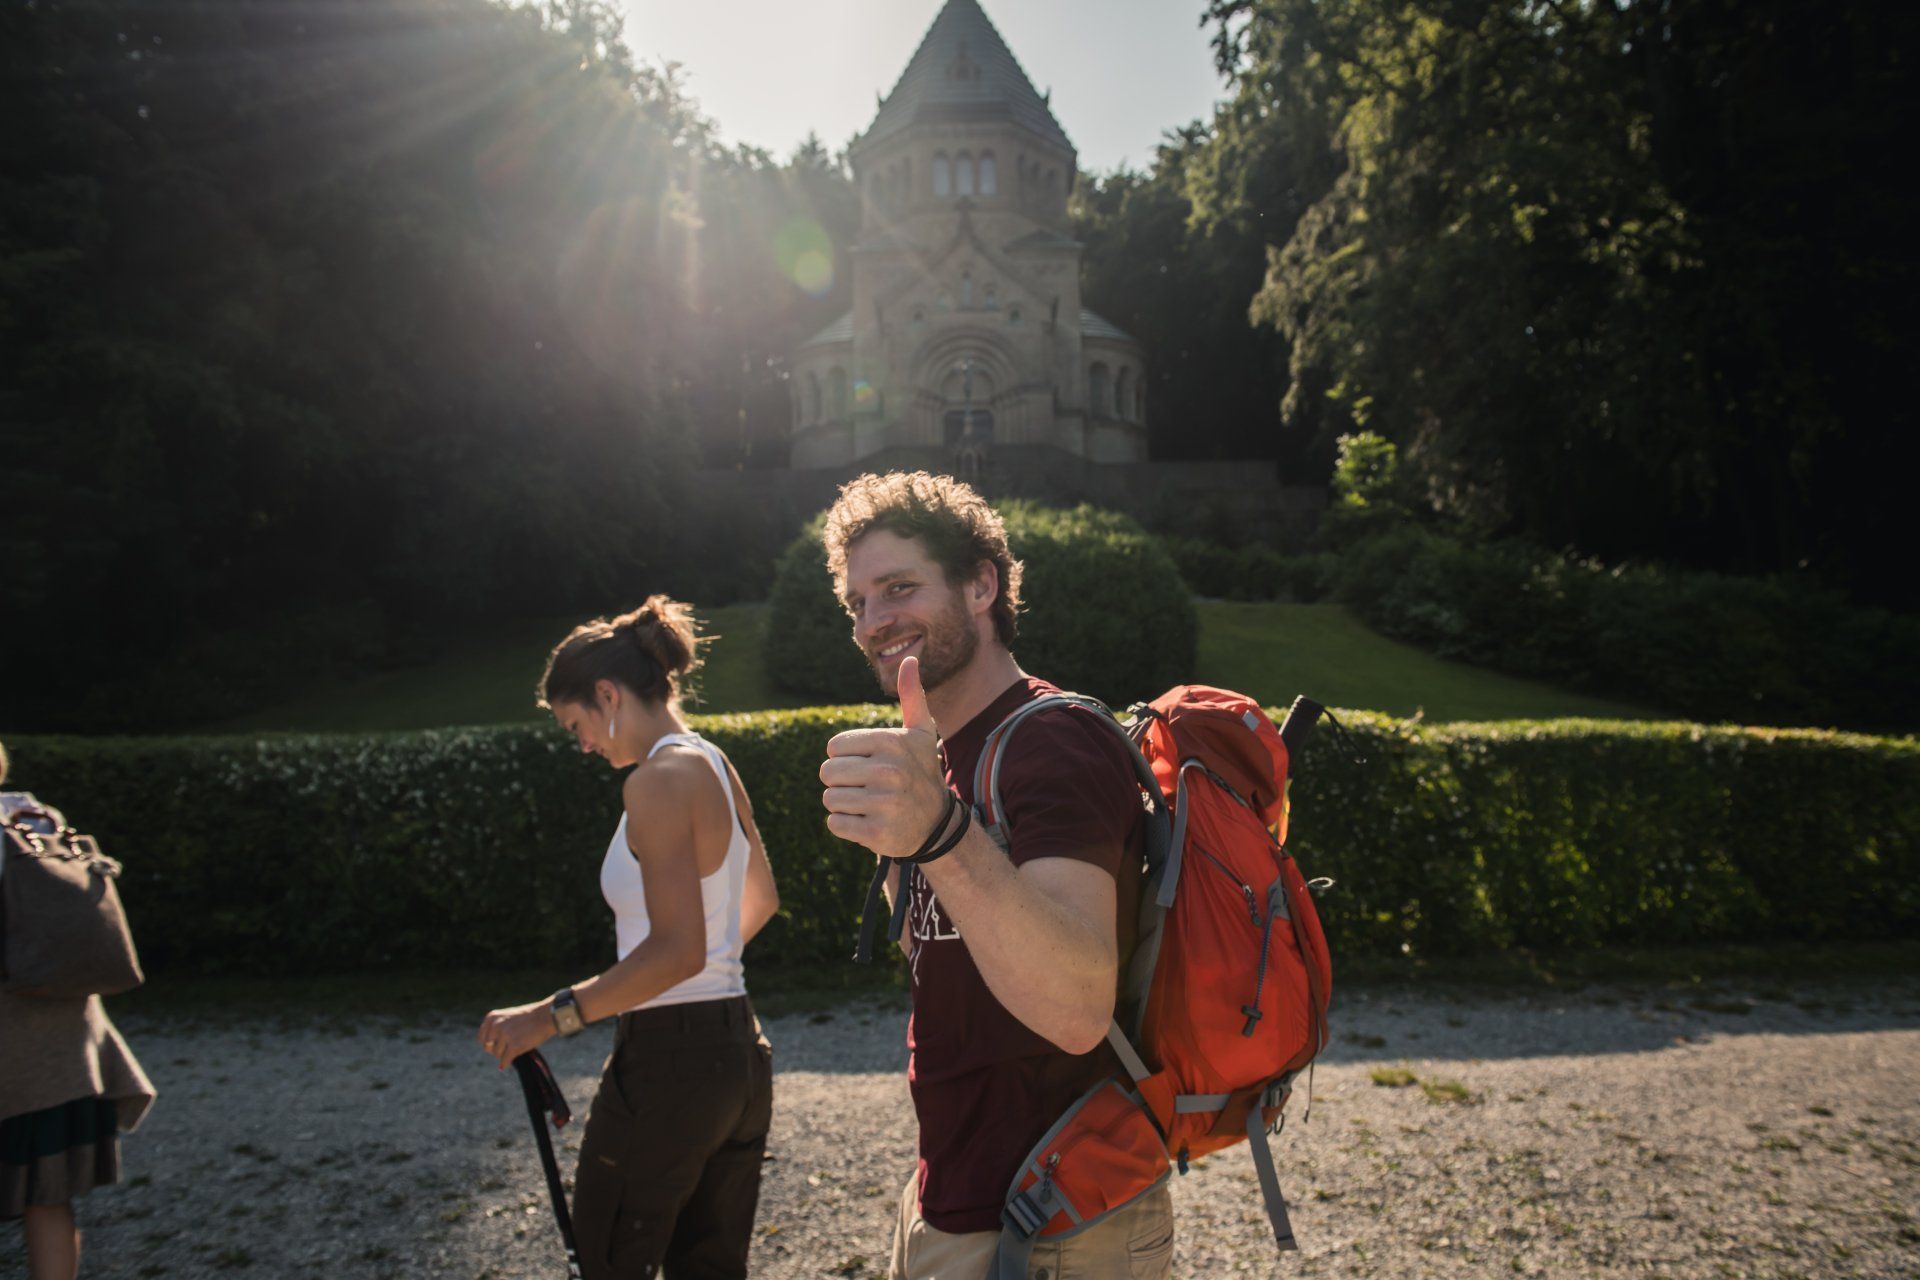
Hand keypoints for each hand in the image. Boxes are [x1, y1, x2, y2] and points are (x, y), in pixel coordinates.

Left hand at [477, 1001, 555, 1069]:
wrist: (545, 1016)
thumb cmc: (529, 1017)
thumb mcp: (507, 1017)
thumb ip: (496, 1028)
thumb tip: (487, 1047)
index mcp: (492, 1018)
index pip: (481, 1038)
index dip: (488, 1044)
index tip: (495, 1046)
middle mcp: (496, 1026)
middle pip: (488, 1047)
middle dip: (496, 1050)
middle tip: (506, 1049)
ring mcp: (505, 1036)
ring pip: (497, 1054)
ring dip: (505, 1055)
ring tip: (515, 1049)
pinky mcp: (514, 1046)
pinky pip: (505, 1060)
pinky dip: (506, 1063)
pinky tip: (506, 1065)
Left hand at [820, 655, 949, 860]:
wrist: (937, 824)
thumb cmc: (921, 772)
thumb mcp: (921, 733)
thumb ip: (912, 695)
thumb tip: (908, 658)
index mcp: (891, 742)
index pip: (833, 747)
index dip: (846, 757)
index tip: (869, 764)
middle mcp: (888, 771)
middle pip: (827, 773)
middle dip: (841, 781)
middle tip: (866, 787)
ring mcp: (883, 804)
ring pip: (829, 799)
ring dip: (844, 804)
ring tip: (869, 804)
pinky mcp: (877, 833)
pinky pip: (835, 824)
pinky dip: (846, 825)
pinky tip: (869, 821)